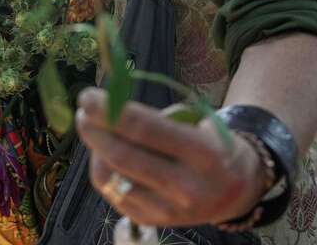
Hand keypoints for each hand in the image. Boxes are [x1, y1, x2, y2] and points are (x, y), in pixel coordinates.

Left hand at [76, 88, 264, 227]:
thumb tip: (106, 108)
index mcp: (202, 152)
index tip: (87, 96)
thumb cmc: (209, 143)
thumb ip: (155, 117)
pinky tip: (104, 153)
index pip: (145, 129)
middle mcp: (186, 186)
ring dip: (93, 150)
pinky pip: (112, 193)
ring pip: (111, 178)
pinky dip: (102, 169)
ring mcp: (168, 210)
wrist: (235, 191)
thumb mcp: (197, 121)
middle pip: (123, 156)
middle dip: (94, 130)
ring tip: (93, 129)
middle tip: (81, 110)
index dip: (109, 110)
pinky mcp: (152, 222)